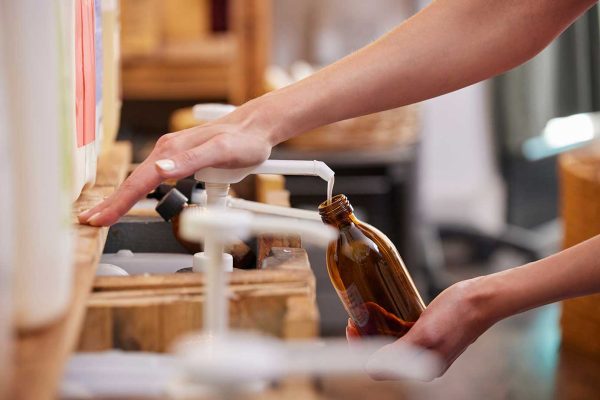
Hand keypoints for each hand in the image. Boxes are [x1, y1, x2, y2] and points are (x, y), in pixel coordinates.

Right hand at [78, 103, 276, 225]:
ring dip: (121, 197)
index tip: (100, 219)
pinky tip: (132, 196)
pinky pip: (151, 177)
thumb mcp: (221, 151)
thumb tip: (160, 169)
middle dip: (111, 202)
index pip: (139, 182)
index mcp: (172, 150)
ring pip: (141, 179)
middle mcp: (168, 151)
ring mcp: (173, 154)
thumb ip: (191, 160)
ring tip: (105, 213)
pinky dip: (136, 189)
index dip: (118, 202)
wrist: (256, 127)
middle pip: (134, 181)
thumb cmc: (243, 140)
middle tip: (90, 220)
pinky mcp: (180, 158)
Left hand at [347, 277, 497, 378]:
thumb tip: (371, 367)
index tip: (353, 326)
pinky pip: (401, 335)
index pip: (377, 368)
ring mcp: (426, 351)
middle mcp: (422, 364)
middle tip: (357, 315)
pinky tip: (383, 309)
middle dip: (365, 337)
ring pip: (389, 344)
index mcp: (421, 368)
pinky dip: (388, 324)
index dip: (360, 349)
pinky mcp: (428, 337)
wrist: (482, 299)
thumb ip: (400, 352)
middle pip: (381, 356)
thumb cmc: (457, 313)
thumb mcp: (425, 332)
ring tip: (367, 310)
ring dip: (375, 329)